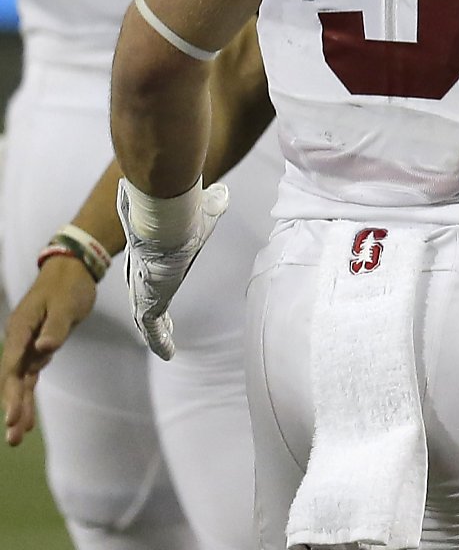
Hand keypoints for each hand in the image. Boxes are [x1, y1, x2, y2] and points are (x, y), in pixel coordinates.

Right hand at [3, 255, 95, 444]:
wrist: (71, 270)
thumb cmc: (68, 286)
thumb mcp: (66, 304)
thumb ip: (56, 328)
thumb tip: (44, 349)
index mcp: (20, 330)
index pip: (13, 367)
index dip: (12, 393)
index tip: (12, 416)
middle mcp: (18, 340)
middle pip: (13, 380)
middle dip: (13, 408)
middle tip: (14, 438)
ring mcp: (26, 345)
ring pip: (21, 381)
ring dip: (20, 406)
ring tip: (18, 435)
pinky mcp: (38, 346)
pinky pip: (30, 375)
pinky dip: (28, 393)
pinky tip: (25, 415)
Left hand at [121, 181, 229, 360]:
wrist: (165, 221)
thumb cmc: (181, 213)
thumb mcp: (201, 210)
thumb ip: (210, 204)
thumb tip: (222, 194)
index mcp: (158, 254)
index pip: (154, 273)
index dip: (157, 282)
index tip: (163, 285)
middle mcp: (147, 273)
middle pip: (147, 295)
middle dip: (152, 311)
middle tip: (160, 324)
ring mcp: (144, 289)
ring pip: (148, 315)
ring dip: (157, 331)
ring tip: (165, 346)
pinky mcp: (148, 302)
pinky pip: (153, 329)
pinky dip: (160, 342)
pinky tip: (168, 354)